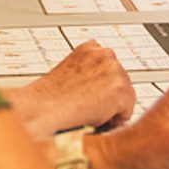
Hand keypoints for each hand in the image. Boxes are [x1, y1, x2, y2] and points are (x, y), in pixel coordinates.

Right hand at [2, 41, 135, 139]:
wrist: (40, 111)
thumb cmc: (48, 100)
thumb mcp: (70, 73)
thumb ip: (88, 73)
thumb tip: (100, 88)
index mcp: (91, 48)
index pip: (111, 70)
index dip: (101, 88)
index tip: (89, 96)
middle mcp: (105, 54)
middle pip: (122, 83)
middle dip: (109, 98)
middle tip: (87, 107)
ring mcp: (114, 70)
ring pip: (126, 98)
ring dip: (112, 108)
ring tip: (88, 111)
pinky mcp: (120, 89)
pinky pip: (127, 113)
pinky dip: (114, 120)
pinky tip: (94, 117)